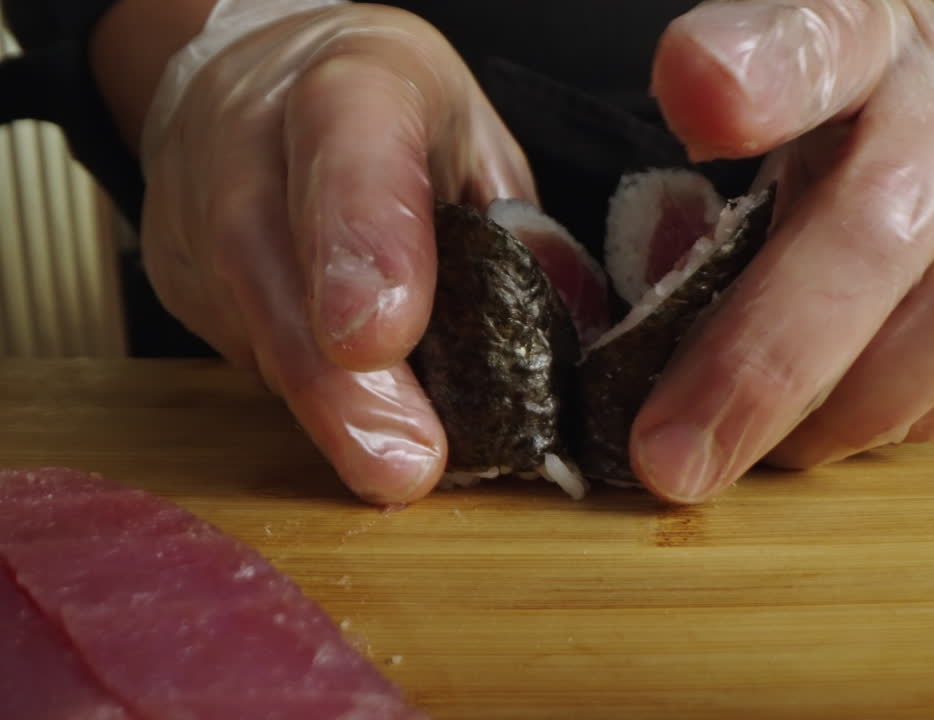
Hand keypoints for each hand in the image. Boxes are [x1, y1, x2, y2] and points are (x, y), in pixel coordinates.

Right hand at [139, 3, 534, 502]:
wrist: (249, 79)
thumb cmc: (387, 114)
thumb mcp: (468, 133)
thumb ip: (508, 218)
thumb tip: (563, 320)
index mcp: (356, 80)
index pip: (350, 133)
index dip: (361, 232)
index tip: (377, 336)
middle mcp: (254, 135)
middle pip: (265, 250)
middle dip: (332, 376)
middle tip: (400, 461)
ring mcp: (197, 206)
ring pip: (246, 321)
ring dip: (322, 408)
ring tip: (391, 463)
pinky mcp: (176, 275)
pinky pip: (242, 351)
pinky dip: (304, 395)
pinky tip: (353, 412)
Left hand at [636, 0, 933, 501]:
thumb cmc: (901, 98)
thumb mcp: (812, 79)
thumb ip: (732, 155)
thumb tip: (655, 280)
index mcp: (869, 35)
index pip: (819, 37)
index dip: (761, 70)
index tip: (694, 93)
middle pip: (876, 220)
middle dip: (766, 356)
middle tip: (670, 455)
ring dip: (845, 408)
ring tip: (763, 454)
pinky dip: (908, 414)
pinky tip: (847, 428)